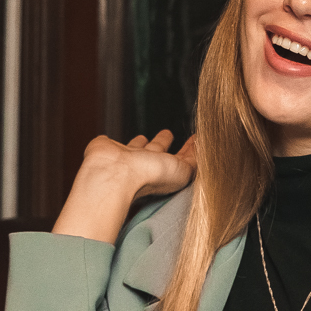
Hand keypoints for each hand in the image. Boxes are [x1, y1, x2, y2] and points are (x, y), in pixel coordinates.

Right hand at [52, 130, 197, 241]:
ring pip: (136, 148)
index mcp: (163, 172)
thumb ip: (195, 160)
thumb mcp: (184, 171)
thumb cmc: (149, 178)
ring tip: (146, 134)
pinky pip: (109, 144)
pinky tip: (110, 140)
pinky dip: (110, 142)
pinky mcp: (106, 149)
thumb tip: (204, 147)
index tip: (196, 139)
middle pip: (157, 152)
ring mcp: (124, 159)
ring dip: (143, 143)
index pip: (179, 160)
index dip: (188, 150)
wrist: (117, 174)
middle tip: (168, 133)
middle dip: (163, 143)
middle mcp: (144, 166)